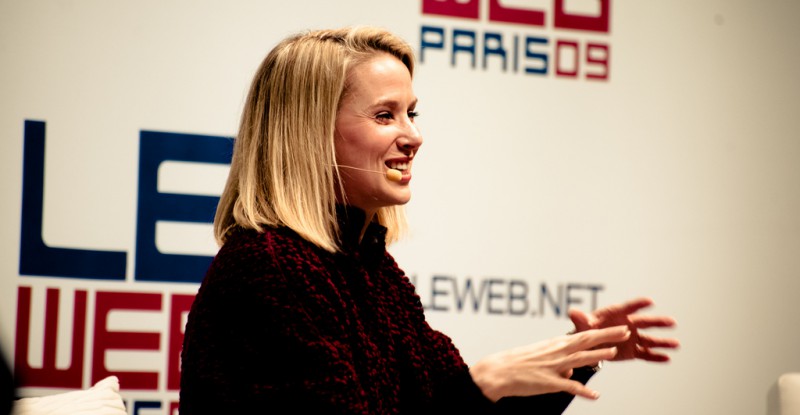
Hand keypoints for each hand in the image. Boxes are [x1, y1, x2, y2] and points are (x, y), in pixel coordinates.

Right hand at [470, 325, 629, 401]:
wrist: (498, 371)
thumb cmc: (517, 363)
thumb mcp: (541, 359)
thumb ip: (560, 364)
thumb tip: (571, 374)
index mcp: (555, 344)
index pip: (583, 335)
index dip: (603, 332)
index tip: (618, 328)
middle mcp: (556, 352)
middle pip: (586, 341)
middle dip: (607, 336)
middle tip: (625, 331)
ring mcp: (553, 367)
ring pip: (579, 359)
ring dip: (597, 355)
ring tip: (613, 353)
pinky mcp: (548, 382)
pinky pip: (568, 387)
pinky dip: (582, 391)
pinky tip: (594, 396)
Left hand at [568, 297, 678, 361]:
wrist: (588, 345)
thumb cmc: (585, 329)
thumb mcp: (581, 325)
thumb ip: (580, 319)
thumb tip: (572, 312)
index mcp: (616, 314)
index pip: (629, 308)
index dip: (638, 304)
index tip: (649, 301)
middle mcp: (628, 324)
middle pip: (645, 322)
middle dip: (658, 322)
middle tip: (671, 322)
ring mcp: (632, 338)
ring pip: (650, 340)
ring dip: (663, 342)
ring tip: (676, 344)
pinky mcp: (633, 351)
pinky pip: (646, 354)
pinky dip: (656, 357)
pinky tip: (667, 358)